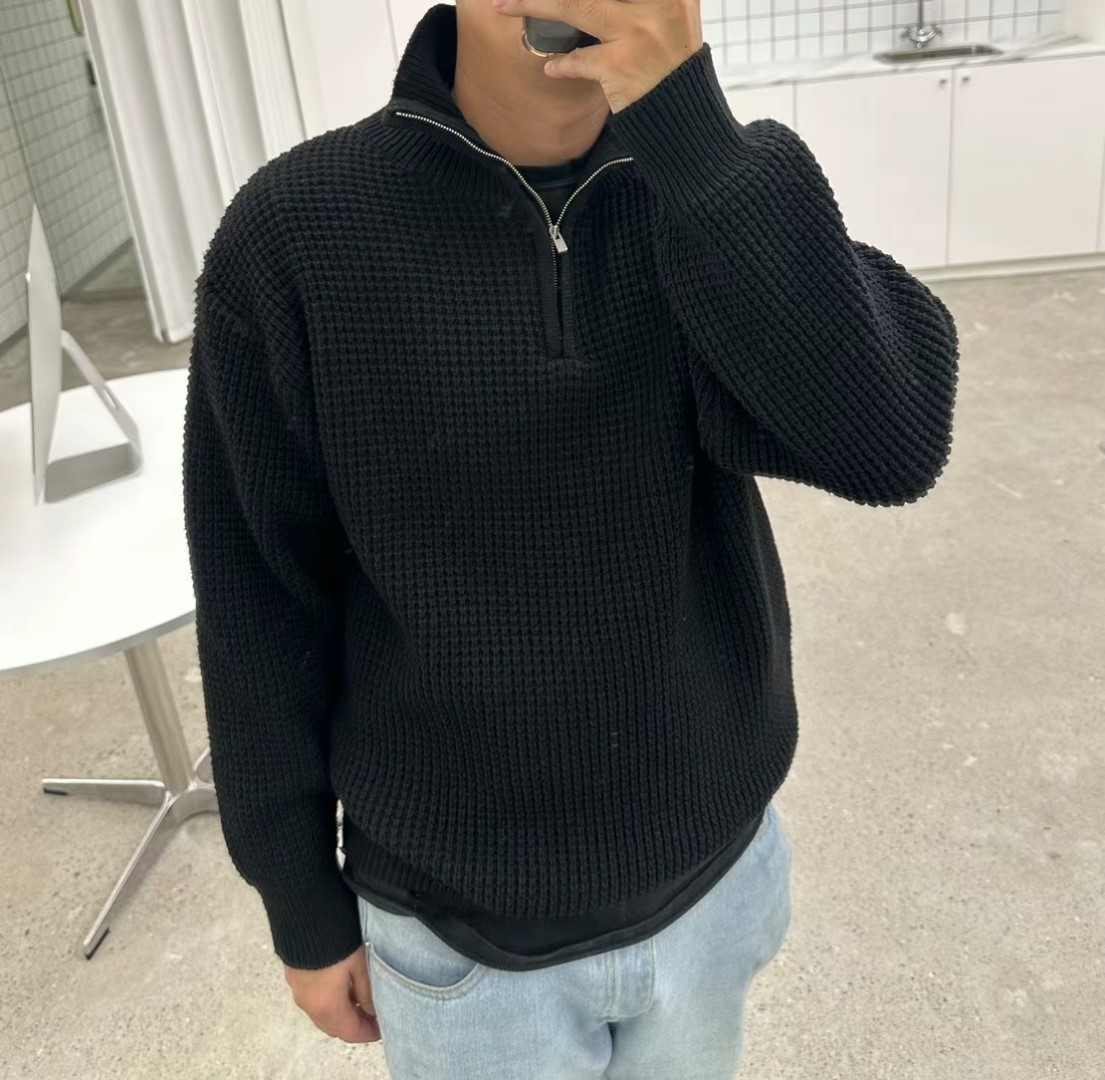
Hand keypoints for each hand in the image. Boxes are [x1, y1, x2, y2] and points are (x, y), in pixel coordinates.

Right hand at [284, 944, 380, 1043]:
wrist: (304, 912)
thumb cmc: (337, 939)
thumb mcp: (360, 964)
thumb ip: (367, 992)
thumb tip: (373, 1012)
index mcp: (326, 1005)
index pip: (350, 1032)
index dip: (369, 1033)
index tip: (385, 1027)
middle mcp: (308, 1004)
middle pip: (334, 1027)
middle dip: (355, 1025)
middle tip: (376, 1014)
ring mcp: (298, 990)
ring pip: (323, 1014)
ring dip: (343, 1012)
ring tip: (363, 998)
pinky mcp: (294, 975)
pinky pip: (314, 999)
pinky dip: (331, 1001)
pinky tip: (344, 985)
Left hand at [491, 0, 702, 113]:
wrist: (685, 111)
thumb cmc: (672, 58)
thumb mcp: (671, 12)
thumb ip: (641, 0)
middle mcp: (657, 3)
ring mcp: (637, 34)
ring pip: (575, 6)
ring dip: (532, 4)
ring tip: (504, 4)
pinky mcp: (621, 67)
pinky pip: (579, 60)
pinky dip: (562, 65)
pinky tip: (552, 68)